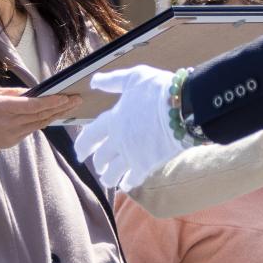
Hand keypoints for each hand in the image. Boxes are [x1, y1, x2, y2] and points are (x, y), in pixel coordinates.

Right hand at [0, 87, 79, 156]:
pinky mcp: (13, 141)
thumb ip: (12, 93)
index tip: (65, 96)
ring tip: (71, 106)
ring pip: (40, 123)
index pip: (32, 106)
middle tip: (77, 99)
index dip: (51, 102)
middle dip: (60, 106)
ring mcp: (12, 134)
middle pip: (41, 114)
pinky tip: (55, 115)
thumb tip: (32, 92)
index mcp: (2, 108)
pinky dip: (44, 121)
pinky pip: (32, 129)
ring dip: (56, 114)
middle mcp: (9, 123)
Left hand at [79, 65, 184, 191]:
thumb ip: (112, 81)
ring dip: (108, 178)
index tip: (79, 153)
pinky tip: (127, 184)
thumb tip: (93, 82)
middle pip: (100, 158)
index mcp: (112, 120)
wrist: (182, 107)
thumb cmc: (157, 89)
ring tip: (108, 180)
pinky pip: (133, 179)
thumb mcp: (133, 77)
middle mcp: (118, 141)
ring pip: (112, 173)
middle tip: (98, 167)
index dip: (82, 146)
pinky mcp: (147, 164)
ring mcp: (131, 155)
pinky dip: (128, 183)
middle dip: (98, 163)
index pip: (89, 137)